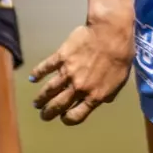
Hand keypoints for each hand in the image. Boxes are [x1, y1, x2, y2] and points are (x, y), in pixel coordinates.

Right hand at [29, 9, 134, 125]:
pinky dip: (37, 73)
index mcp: (94, 95)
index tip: (62, 118)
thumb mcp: (119, 82)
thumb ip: (107, 94)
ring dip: (41, 98)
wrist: (111, 34)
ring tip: (36, 103)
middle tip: (44, 115)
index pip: (76, 115)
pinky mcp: (61, 57)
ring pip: (49, 90)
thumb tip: (100, 100)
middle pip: (58, 105)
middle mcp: (78, 87)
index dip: (67, 119)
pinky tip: (32, 78)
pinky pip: (46, 67)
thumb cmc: (120, 57)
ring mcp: (68, 72)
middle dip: (49, 113)